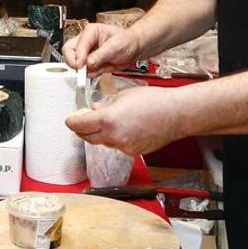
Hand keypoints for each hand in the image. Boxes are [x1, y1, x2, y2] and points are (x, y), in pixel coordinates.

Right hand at [62, 23, 139, 75]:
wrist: (135, 49)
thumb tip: (88, 63)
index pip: (76, 45)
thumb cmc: (128, 41)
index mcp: (90, 32)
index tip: (81, 65)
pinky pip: (85, 71)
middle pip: (69, 52)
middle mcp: (86, 42)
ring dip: (84, 70)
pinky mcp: (90, 63)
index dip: (77, 56)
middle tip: (82, 70)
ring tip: (99, 68)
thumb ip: (101, 55)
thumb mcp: (116, 46)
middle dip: (75, 63)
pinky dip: (91, 74)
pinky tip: (102, 69)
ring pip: (75, 63)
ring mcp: (87, 53)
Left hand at [65, 85, 183, 155]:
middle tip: (83, 120)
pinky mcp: (133, 152)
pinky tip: (124, 127)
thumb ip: (104, 105)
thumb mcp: (122, 96)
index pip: (79, 125)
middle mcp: (114, 136)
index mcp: (108, 120)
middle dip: (82, 129)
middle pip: (86, 137)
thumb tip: (94, 110)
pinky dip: (115, 138)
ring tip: (109, 120)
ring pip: (102, 142)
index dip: (72, 122)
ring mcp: (124, 146)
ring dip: (99, 133)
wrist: (176, 114)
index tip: (71, 119)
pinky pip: (117, 146)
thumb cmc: (154, 101)